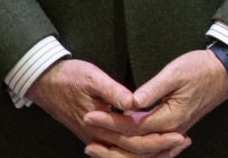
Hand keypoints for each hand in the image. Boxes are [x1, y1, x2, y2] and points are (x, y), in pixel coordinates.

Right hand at [29, 59, 187, 157]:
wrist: (43, 82)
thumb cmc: (68, 77)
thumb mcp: (92, 78)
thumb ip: (114, 91)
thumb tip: (134, 102)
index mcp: (98, 125)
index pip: (133, 141)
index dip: (157, 140)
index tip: (178, 135)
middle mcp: (96, 137)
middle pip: (132, 153)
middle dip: (159, 149)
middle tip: (183, 141)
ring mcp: (95, 137)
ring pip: (125, 154)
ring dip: (150, 152)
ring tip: (174, 144)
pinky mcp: (96, 134)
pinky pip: (119, 148)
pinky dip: (137, 148)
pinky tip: (154, 141)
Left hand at [88, 49, 227, 148]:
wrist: (224, 73)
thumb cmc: (200, 69)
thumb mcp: (176, 72)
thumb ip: (153, 89)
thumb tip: (130, 101)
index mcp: (171, 118)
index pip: (133, 126)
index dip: (109, 122)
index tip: (89, 114)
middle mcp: (172, 131)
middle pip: (134, 145)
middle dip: (107, 138)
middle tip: (85, 127)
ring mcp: (173, 134)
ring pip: (142, 154)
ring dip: (117, 153)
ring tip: (94, 147)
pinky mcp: (173, 131)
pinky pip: (150, 150)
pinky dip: (132, 153)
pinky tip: (118, 149)